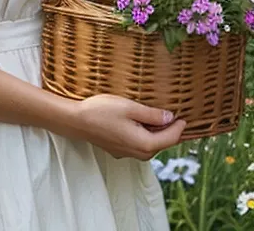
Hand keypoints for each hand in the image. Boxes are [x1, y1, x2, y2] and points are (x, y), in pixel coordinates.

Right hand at [70, 94, 185, 159]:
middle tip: (173, 114)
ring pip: (150, 145)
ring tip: (158, 116)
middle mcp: (138, 153)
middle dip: (169, 131)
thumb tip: (170, 118)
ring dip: (156, 132)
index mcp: (144, 144)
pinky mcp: (119, 149)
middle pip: (161, 144)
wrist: (77, 122)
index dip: (179, 127)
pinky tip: (141, 122)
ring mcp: (127, 153)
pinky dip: (145, 134)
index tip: (184, 116)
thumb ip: (152, 115)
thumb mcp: (130, 108)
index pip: (170, 139)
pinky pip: (139, 144)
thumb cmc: (102, 112)